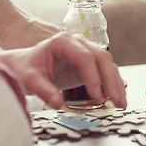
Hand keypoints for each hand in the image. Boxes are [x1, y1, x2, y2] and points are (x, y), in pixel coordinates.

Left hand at [0, 34, 126, 109]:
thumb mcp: (30, 79)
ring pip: (108, 64)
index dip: (93, 77)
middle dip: (111, 81)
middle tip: (116, 101)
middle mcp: (78, 42)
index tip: (96, 96)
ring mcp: (86, 51)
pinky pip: (106, 71)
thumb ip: (43, 90)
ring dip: (116, 84)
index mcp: (63, 41)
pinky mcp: (89, 63)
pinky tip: (117, 99)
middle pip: (102, 58)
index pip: (84, 57)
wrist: (24, 65)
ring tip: (121, 103)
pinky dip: (113, 85)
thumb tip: (58, 104)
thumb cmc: (26, 68)